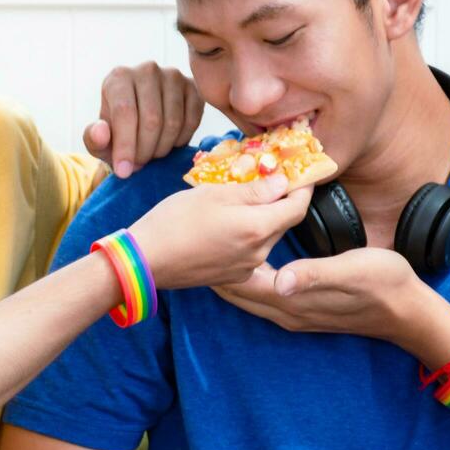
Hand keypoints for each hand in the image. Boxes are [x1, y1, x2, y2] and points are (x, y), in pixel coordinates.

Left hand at [84, 62, 204, 178]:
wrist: (142, 122)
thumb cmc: (117, 132)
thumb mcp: (100, 140)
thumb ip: (93, 139)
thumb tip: (101, 133)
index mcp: (119, 77)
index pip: (125, 112)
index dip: (125, 145)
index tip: (124, 171)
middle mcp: (147, 70)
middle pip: (152, 119)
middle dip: (145, 151)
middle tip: (139, 164)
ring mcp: (173, 76)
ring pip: (173, 122)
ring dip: (162, 148)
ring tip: (151, 154)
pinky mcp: (193, 87)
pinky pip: (192, 121)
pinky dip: (181, 141)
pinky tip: (169, 143)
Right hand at [127, 175, 311, 289]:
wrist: (145, 260)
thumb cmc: (175, 221)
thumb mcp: (215, 193)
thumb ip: (254, 189)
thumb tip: (282, 182)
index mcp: (258, 228)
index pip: (297, 208)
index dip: (303, 188)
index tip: (302, 173)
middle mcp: (258, 252)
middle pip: (282, 222)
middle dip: (280, 201)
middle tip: (267, 179)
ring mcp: (246, 268)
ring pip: (266, 236)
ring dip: (262, 217)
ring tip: (240, 200)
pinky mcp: (232, 276)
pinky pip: (250, 251)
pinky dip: (247, 234)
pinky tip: (226, 224)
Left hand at [212, 248, 449, 352]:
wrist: (407, 311)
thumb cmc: (383, 284)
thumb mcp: (352, 271)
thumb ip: (314, 274)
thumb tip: (279, 279)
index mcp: (292, 300)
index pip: (241, 284)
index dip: (219, 262)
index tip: (201, 236)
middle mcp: (286, 311)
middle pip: (237, 292)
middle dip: (217, 268)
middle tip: (199, 237)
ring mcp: (294, 313)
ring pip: (248, 295)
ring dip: (230, 274)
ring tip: (214, 246)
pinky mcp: (302, 308)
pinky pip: (263, 294)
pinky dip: (249, 278)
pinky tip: (249, 259)